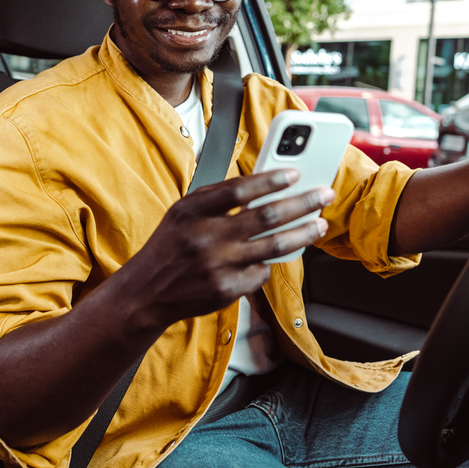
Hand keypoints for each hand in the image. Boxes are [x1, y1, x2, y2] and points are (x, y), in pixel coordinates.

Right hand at [129, 169, 331, 328]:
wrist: (145, 293)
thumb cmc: (170, 246)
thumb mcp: (182, 213)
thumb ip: (216, 198)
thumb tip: (261, 185)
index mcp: (191, 211)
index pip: (237, 190)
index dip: (269, 181)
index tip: (294, 174)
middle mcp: (204, 238)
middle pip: (264, 217)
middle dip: (301, 204)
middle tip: (323, 195)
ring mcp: (216, 267)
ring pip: (273, 247)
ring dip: (303, 234)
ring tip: (320, 225)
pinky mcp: (225, 291)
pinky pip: (261, 272)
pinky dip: (269, 262)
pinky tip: (273, 256)